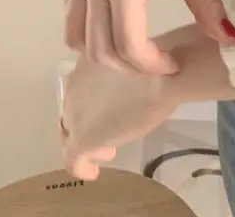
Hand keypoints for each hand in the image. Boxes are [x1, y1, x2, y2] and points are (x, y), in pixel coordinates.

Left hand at [60, 25, 234, 179]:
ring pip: (71, 134)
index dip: (92, 101)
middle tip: (111, 129)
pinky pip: (74, 160)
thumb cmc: (158, 63)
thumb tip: (135, 78)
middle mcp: (74, 87)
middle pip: (73, 111)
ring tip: (108, 150)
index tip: (108, 108)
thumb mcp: (134, 60)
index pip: (81, 89)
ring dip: (89, 141)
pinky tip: (93, 173)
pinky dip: (82, 167)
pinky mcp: (83, 139)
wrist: (162, 78)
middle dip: (90, 121)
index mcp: (88, 63)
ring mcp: (76, 114)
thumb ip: (123, 70)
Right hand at [63, 0, 234, 74]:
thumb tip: (230, 39)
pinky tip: (118, 23)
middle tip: (158, 62)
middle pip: (99, 47)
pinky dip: (90, 27)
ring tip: (137, 48)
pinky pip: (72, 10)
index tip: (173, 64)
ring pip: (77, 34)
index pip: (128, 43)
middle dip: (130, 65)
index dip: (151, 64)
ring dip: (104, 51)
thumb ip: (207, 5)